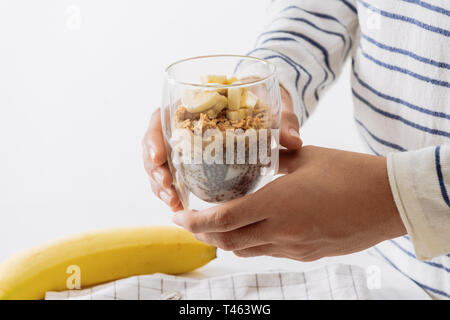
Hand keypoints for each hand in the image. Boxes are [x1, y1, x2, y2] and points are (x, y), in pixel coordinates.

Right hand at [142, 86, 301, 210]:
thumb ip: (283, 119)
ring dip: (161, 185)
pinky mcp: (192, 158)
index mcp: (192, 102)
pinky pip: (174, 174)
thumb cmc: (262, 101)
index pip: (161, 116)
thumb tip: (293, 141)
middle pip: (156, 145)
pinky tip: (180, 206)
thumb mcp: (272, 105)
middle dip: (155, 170)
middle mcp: (182, 122)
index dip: (153, 138)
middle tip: (168, 189)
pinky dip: (174, 190)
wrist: (263, 106)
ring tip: (173, 203)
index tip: (158, 158)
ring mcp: (185, 142)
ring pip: (161, 163)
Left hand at [171, 146, 406, 260]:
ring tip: (215, 225)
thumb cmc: (351, 173)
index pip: (224, 219)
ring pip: (246, 251)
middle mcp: (282, 231)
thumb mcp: (308, 158)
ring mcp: (295, 247)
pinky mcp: (307, 254)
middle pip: (229, 240)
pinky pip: (268, 253)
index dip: (196, 221)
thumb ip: (278, 158)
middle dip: (203, 233)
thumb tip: (264, 153)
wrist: (390, 202)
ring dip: (225, 240)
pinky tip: (251, 230)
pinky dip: (250, 244)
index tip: (178, 217)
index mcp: (279, 203)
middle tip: (189, 222)